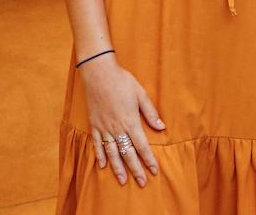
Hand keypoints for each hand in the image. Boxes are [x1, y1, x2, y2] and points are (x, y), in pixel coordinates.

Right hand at [79, 55, 165, 187]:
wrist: (99, 73)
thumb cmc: (122, 81)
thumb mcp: (141, 94)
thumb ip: (150, 112)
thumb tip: (161, 127)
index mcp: (131, 121)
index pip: (142, 146)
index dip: (149, 160)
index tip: (154, 170)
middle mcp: (117, 128)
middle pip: (128, 154)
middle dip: (136, 170)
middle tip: (142, 183)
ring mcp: (104, 128)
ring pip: (112, 153)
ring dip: (118, 168)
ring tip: (123, 181)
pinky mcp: (94, 125)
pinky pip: (97, 144)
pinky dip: (100, 155)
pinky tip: (102, 165)